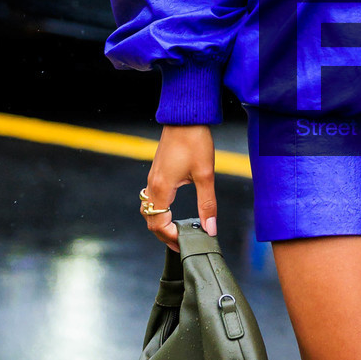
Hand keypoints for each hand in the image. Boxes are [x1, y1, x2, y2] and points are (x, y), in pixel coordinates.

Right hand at [142, 125, 216, 249]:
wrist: (185, 117)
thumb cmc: (194, 141)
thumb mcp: (205, 175)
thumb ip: (207, 204)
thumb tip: (210, 228)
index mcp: (162, 188)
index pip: (158, 224)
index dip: (170, 237)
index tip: (186, 243)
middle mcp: (153, 184)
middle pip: (150, 219)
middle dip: (164, 234)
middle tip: (182, 243)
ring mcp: (153, 177)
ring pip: (149, 208)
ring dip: (160, 222)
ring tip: (178, 230)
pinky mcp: (157, 171)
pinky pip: (152, 197)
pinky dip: (160, 210)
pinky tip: (174, 211)